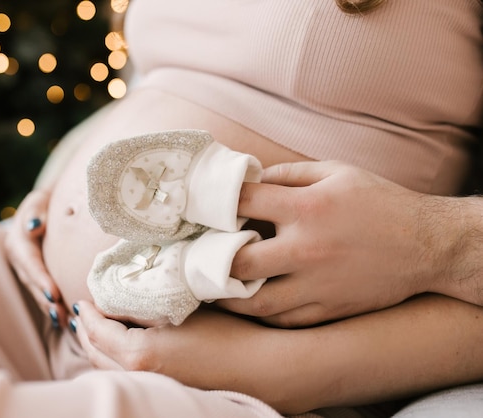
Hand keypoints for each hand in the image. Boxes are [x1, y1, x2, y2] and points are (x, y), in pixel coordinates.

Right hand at [5, 189, 66, 327]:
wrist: (45, 207)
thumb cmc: (46, 203)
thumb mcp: (38, 202)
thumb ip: (36, 212)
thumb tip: (34, 226)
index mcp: (18, 243)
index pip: (29, 263)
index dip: (40, 279)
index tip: (53, 294)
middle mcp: (19, 260)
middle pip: (33, 283)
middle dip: (46, 300)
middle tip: (62, 315)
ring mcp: (26, 270)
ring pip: (38, 292)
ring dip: (51, 309)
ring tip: (67, 323)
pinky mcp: (36, 276)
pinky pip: (45, 293)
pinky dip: (55, 306)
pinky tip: (69, 321)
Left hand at [71, 301, 298, 407]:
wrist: (265, 369)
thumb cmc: (229, 334)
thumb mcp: (183, 311)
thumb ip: (145, 306)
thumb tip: (118, 300)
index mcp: (140, 355)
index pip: (98, 331)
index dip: (89, 314)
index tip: (84, 299)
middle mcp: (139, 379)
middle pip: (96, 355)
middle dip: (87, 334)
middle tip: (84, 315)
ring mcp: (153, 391)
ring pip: (108, 372)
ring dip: (98, 351)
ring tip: (98, 332)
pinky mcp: (167, 396)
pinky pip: (126, 380)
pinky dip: (114, 365)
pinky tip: (122, 353)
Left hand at [219, 161, 456, 326]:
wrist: (428, 245)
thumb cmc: (380, 203)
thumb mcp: (336, 172)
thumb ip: (289, 173)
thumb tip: (251, 179)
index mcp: (307, 207)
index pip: (243, 203)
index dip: (218, 203)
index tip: (206, 208)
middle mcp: (307, 249)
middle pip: (238, 261)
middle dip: (212, 257)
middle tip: (200, 256)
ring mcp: (317, 284)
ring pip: (256, 302)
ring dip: (229, 295)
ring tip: (214, 286)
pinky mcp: (329, 308)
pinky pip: (284, 319)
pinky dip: (262, 312)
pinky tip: (251, 301)